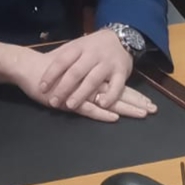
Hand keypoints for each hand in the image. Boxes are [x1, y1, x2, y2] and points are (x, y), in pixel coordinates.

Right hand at [0, 41, 155, 122]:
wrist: (31, 68)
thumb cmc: (51, 68)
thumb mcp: (73, 68)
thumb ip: (86, 75)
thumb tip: (100, 81)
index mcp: (93, 74)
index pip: (117, 86)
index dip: (133, 95)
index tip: (149, 103)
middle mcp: (90, 80)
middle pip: (117, 93)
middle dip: (136, 102)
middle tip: (153, 111)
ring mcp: (81, 90)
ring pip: (108, 100)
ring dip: (125, 107)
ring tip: (142, 114)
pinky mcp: (69, 99)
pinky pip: (88, 107)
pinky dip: (102, 112)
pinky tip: (114, 117)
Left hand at [37, 29, 140, 113]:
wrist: (121, 37)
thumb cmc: (93, 46)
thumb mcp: (77, 45)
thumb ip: (62, 56)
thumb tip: (41, 66)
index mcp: (79, 47)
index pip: (62, 60)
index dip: (51, 73)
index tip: (42, 87)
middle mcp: (93, 54)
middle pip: (76, 71)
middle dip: (64, 87)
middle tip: (53, 101)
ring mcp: (108, 63)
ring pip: (94, 79)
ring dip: (81, 93)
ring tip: (71, 106)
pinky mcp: (122, 72)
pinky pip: (116, 85)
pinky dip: (110, 95)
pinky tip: (101, 104)